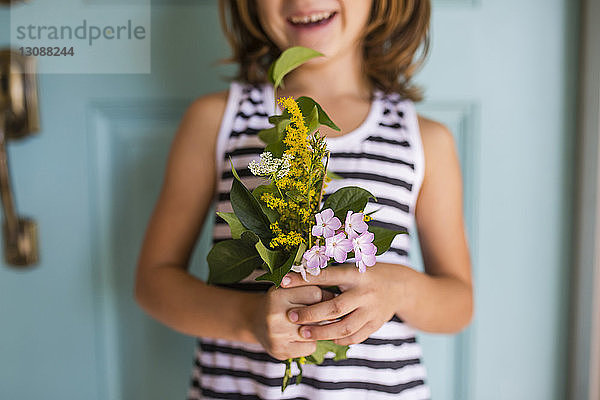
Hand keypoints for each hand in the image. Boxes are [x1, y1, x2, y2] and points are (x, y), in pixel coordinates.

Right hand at [248, 285, 333, 359]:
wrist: (255, 321)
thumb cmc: (279, 301)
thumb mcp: (288, 287)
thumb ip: (308, 286)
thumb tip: (338, 296)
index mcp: (277, 294)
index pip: (316, 293)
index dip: (326, 295)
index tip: (328, 298)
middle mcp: (274, 315)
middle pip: (316, 314)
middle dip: (323, 313)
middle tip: (326, 311)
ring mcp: (277, 335)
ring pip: (315, 331)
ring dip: (318, 328)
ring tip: (311, 323)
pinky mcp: (280, 351)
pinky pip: (309, 347)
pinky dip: (310, 342)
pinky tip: (301, 336)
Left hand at [280, 263, 405, 345]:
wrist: (400, 286)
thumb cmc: (367, 274)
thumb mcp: (352, 266)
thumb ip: (330, 271)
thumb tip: (298, 271)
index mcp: (356, 274)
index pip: (326, 276)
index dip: (304, 279)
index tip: (283, 282)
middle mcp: (365, 293)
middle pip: (335, 307)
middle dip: (310, 314)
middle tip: (291, 317)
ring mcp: (372, 311)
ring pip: (344, 327)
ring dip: (322, 332)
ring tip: (303, 333)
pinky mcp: (376, 324)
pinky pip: (355, 337)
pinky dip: (339, 340)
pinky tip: (327, 338)